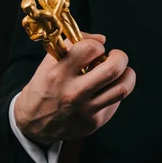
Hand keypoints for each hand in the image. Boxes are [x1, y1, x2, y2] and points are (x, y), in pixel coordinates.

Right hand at [14, 32, 135, 143]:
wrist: (34, 123)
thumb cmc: (45, 86)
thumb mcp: (49, 63)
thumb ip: (73, 45)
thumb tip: (102, 39)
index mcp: (59, 74)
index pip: (89, 48)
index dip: (97, 44)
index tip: (96, 49)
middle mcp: (73, 93)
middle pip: (113, 69)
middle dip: (120, 57)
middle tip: (117, 56)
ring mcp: (85, 110)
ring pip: (122, 88)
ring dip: (127, 75)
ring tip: (122, 71)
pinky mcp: (94, 122)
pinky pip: (115, 102)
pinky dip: (116, 90)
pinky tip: (108, 88)